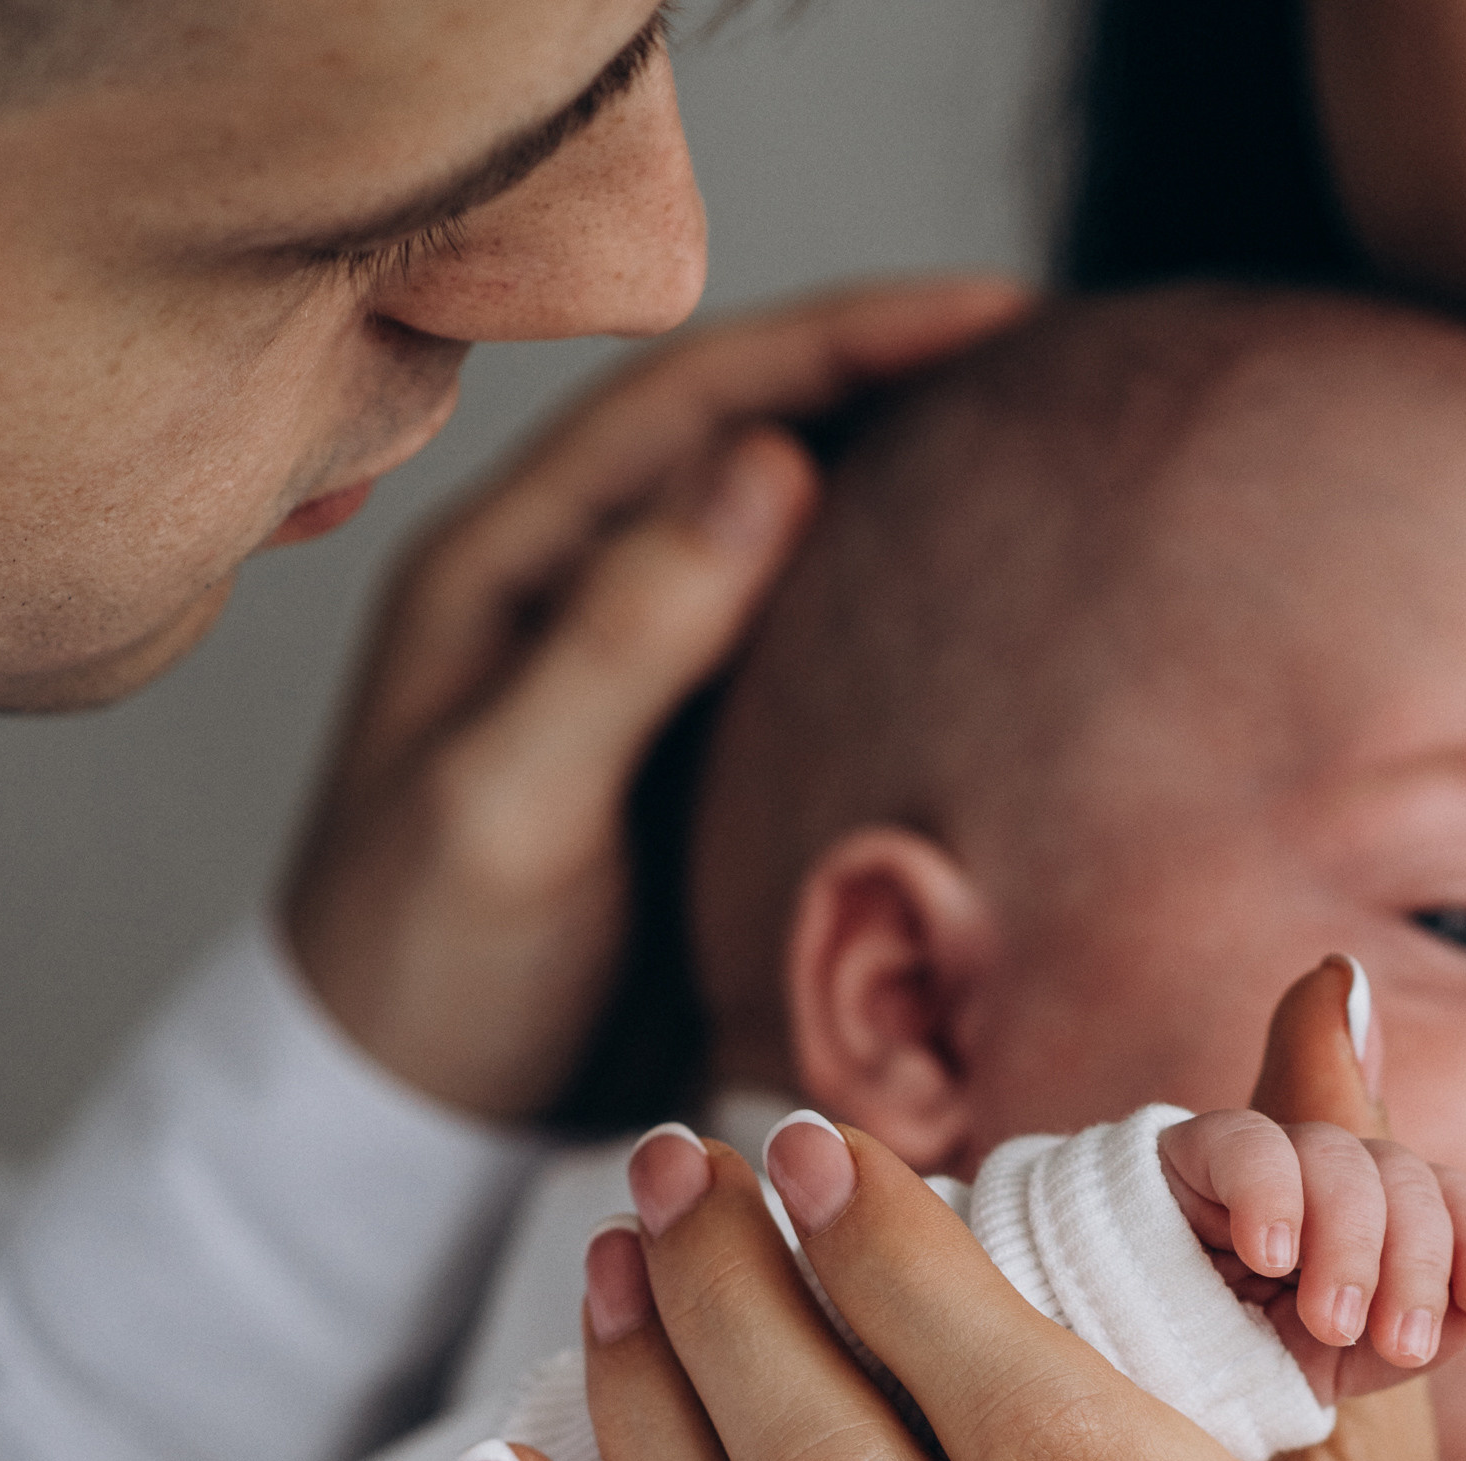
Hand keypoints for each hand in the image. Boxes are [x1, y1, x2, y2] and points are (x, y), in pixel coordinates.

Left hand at [284, 273, 1028, 1118]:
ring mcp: (638, 690)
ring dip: (911, 509)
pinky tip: (993, 647)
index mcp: (508, 568)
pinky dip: (901, 638)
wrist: (402, 1139)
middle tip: (1063, 379)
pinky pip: (810, 670)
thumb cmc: (421, 979)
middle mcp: (574, 599)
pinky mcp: (689, 781)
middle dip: (901, 392)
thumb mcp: (509, 805)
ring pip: (794, 553)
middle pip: (757, 442)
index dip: (850, 339)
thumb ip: (625, 637)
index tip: (1004, 317)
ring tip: (1053, 483)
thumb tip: (772, 463)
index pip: (698, 396)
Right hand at [1159, 960, 1465, 1400]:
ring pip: (1337, 1159)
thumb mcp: (1348, 1369)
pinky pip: (1245, 1144)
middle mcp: (1327, 1176)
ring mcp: (1261, 1159)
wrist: (1130, 1382)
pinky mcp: (1187, 1153)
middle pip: (1403, 1178)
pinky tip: (1270, 1257)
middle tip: (1402, 1343)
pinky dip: (1271, 1196)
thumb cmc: (1244, 1376)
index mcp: (1376, 1219)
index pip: (1451, 1199)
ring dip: (1351, 1245)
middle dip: (1417, 1263)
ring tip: (1330, 1324)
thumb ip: (1430, 1329)